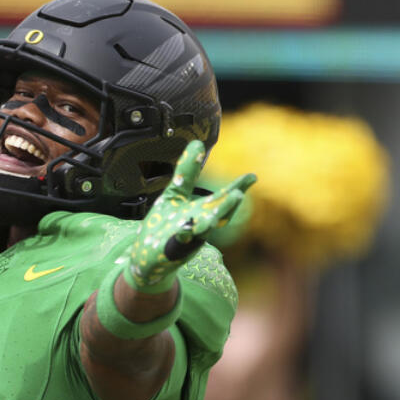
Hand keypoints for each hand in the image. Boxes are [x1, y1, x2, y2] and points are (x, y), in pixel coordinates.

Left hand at [124, 139, 253, 291]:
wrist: (147, 257)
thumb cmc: (164, 225)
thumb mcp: (175, 194)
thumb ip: (187, 172)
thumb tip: (197, 142)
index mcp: (202, 211)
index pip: (222, 198)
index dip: (237, 188)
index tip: (252, 177)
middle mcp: (199, 225)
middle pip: (218, 215)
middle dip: (227, 206)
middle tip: (238, 194)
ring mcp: (187, 240)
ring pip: (202, 232)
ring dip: (208, 224)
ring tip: (213, 217)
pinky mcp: (171, 250)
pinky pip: (179, 244)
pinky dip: (183, 237)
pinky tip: (184, 230)